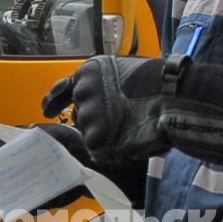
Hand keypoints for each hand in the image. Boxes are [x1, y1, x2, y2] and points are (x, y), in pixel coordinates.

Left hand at [40, 56, 167, 161]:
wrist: (175, 96)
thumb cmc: (159, 84)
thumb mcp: (125, 74)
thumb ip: (104, 87)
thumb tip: (96, 103)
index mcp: (89, 71)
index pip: (62, 90)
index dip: (54, 101)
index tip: (47, 110)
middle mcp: (82, 91)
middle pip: (82, 116)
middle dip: (98, 121)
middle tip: (124, 118)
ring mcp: (87, 115)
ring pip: (91, 134)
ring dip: (108, 134)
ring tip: (132, 125)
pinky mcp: (95, 138)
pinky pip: (100, 150)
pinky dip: (114, 149)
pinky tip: (131, 137)